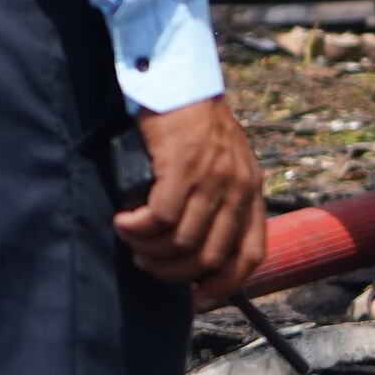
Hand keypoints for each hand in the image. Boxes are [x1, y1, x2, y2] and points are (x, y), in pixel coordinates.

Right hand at [121, 94, 269, 299]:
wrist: (178, 76)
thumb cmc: (191, 120)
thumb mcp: (221, 161)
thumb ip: (217, 198)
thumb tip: (192, 244)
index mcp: (251, 189)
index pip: (251, 253)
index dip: (226, 283)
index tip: (199, 298)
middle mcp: (238, 188)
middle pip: (208, 257)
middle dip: (173, 271)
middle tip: (146, 262)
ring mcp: (212, 179)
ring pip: (180, 243)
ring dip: (148, 250)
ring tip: (130, 239)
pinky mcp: (182, 168)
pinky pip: (157, 219)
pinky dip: (135, 228)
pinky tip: (122, 221)